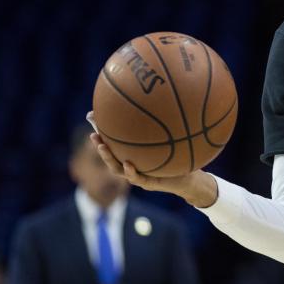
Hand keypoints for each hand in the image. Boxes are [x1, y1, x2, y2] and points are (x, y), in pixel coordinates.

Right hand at [87, 112, 217, 207]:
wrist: (191, 177)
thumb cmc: (179, 156)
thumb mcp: (172, 138)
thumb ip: (164, 124)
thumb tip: (162, 100)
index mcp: (133, 155)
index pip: (115, 142)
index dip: (103, 131)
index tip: (92, 116)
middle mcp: (132, 165)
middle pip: (111, 156)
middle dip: (100, 145)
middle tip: (93, 134)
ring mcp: (139, 175)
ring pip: (117, 169)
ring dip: (108, 158)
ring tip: (102, 146)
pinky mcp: (150, 184)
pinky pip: (137, 178)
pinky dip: (131, 171)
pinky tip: (128, 163)